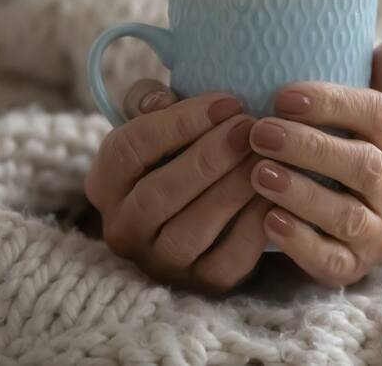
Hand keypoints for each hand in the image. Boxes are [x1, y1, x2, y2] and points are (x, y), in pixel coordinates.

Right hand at [85, 79, 270, 293]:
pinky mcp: (203, 283)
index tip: (227, 102)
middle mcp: (123, 229)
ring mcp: (161, 262)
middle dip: (208, 157)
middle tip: (250, 128)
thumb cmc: (181, 152)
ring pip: (192, 230)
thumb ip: (151, 101)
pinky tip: (276, 194)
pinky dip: (254, 225)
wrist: (209, 208)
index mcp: (104, 184)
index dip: (177, 123)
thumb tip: (161, 99)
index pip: (128, 150)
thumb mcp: (158, 121)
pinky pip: (229, 259)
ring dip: (232, 189)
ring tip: (266, 157)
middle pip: (158, 193)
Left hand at [248, 29, 381, 285]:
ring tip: (256, 173)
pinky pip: (332, 261)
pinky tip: (267, 220)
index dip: (333, 103)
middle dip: (309, 147)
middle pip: (363, 166)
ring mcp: (379, 232)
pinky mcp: (353, 266)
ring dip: (302, 193)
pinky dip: (300, 242)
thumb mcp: (352, 108)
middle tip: (258, 131)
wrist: (323, 212)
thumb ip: (381, 71)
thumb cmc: (334, 143)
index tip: (282, 95)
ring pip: (348, 216)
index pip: (379, 115)